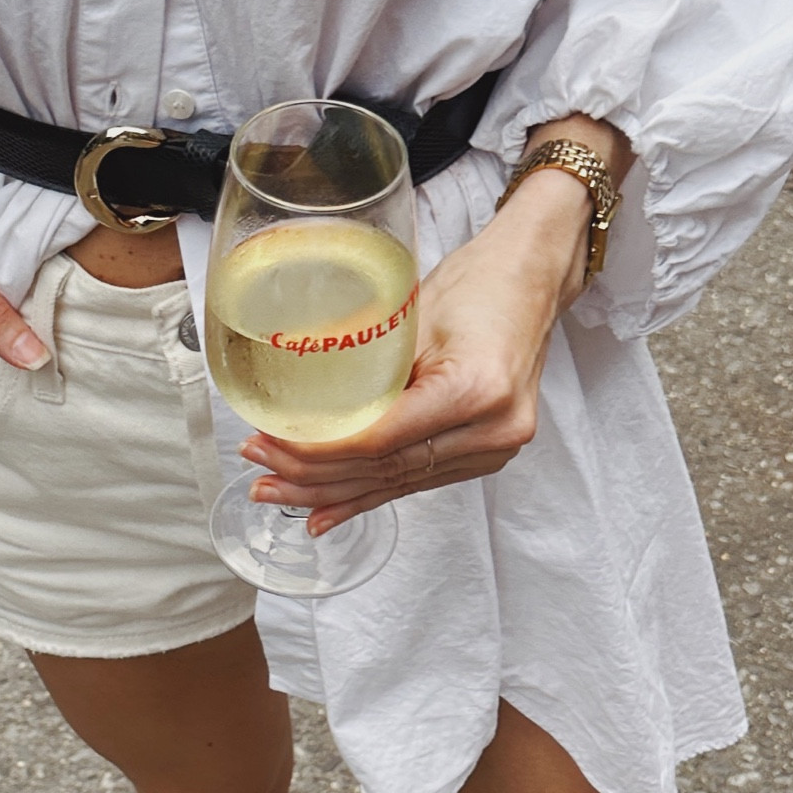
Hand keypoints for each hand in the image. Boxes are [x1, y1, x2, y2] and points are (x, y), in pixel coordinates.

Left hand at [239, 120, 626, 531]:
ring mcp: (493, 449)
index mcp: (475, 391)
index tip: (273, 444)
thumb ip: (368, 367)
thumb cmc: (479, 282)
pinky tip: (326, 513)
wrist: (532, 279)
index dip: (321, 451)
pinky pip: (416, 480)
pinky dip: (368, 495)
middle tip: (260, 470)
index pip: (380, 440)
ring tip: (277, 492)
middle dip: (315, 476)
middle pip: (386, 470)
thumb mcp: (413, 314)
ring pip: (397, 483)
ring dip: (334, 491)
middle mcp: (491, 431)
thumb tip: (301, 401)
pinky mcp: (484, 453)